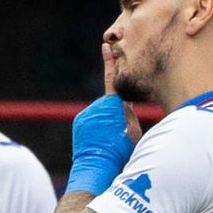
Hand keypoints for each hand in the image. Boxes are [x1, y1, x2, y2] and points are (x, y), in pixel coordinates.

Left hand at [63, 45, 141, 195]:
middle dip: (115, 113)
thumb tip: (126, 104)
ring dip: (106, 122)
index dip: (110, 62)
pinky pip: (91, 121)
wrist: (97, 166)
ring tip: (109, 140)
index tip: (105, 46)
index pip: (112, 79)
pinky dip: (96, 128)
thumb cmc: (120, 150)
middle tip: (119, 133)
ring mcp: (85, 114)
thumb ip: (130, 113)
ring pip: (100, 114)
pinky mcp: (79, 122)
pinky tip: (101, 142)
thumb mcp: (134, 130)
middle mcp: (96, 106)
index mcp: (112, 104)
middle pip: (110, 104)